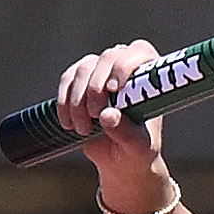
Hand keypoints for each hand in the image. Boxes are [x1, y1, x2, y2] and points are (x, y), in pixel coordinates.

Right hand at [56, 40, 165, 177]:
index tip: (114, 89)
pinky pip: (67, 79)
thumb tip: (108, 115)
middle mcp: (126, 68)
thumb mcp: (137, 148)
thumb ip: (127, 133)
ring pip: (84, 69)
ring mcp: (102, 71)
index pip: (140, 53)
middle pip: (108, 59)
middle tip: (96, 115)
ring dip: (79, 99)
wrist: (120, 160)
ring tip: (84, 129)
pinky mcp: (80, 80)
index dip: (125, 65)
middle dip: (97, 87)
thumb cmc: (137, 151)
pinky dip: (64, 100)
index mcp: (149, 78)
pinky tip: (68, 123)